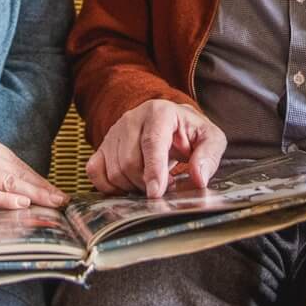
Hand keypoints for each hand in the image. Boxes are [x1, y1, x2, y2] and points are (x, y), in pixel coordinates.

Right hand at [0, 125, 67, 210]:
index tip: (52, 188)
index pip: (15, 162)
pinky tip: (20, 204)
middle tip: (63, 200)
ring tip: (52, 204)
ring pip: (7, 183)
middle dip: (42, 187)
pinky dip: (3, 199)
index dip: (36, 177)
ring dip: (33, 194)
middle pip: (17, 173)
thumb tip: (1, 165)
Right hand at [86, 99, 225, 197]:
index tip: (156, 192)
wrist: (171, 122)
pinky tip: (129, 184)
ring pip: (114, 170)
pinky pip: (95, 172)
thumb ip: (208, 156)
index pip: (151, 142)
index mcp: (159, 112)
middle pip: (129, 161)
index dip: (153, 170)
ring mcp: (114, 132)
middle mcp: (132, 119)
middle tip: (165, 185)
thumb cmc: (190, 132)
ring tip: (151, 181)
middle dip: (147, 183)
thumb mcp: (210, 138)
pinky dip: (110, 186)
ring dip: (132, 186)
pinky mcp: (103, 145)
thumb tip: (199, 178)